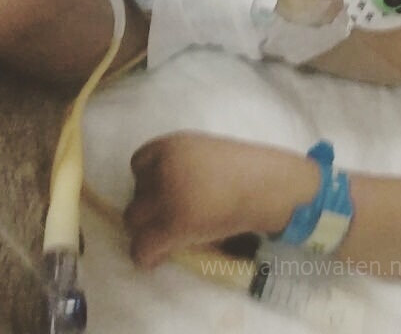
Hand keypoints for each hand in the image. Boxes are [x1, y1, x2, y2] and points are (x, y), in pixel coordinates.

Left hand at [125, 131, 317, 269]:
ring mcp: (167, 197)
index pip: (138, 163)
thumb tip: (157, 190)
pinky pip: (142, 247)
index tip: (166, 191)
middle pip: (135, 194)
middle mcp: (164, 168)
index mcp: (172, 145)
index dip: (149, 181)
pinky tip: (162, 255)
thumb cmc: (244, 169)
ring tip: (169, 235)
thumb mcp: (205, 151)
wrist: (267, 186)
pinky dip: (149, 255)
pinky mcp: (173, 226)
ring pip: (133, 221)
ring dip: (148, 229)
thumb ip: (180, 163)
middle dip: (150, 207)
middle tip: (174, 216)